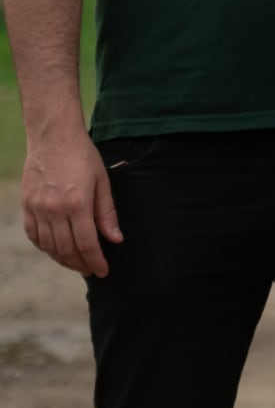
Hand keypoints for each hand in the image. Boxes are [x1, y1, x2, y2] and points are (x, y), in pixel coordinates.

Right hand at [22, 125, 120, 276]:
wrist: (53, 137)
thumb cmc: (83, 156)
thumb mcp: (102, 182)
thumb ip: (107, 213)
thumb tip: (115, 239)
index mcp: (77, 204)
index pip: (86, 243)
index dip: (95, 260)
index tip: (103, 271)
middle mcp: (54, 210)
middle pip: (66, 249)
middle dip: (80, 264)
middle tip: (91, 271)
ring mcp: (37, 208)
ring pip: (48, 246)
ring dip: (62, 259)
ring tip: (76, 264)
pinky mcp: (26, 205)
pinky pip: (33, 234)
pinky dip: (44, 247)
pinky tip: (55, 250)